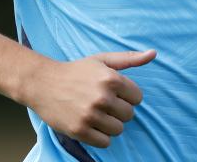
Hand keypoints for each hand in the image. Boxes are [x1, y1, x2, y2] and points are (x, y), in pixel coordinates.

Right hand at [24, 49, 155, 147]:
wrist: (43, 83)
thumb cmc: (77, 71)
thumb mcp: (103, 60)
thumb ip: (130, 58)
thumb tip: (153, 53)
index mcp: (111, 79)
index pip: (138, 97)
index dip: (128, 96)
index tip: (116, 93)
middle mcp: (102, 97)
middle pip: (129, 115)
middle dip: (120, 110)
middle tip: (105, 104)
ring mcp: (90, 115)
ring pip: (118, 130)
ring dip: (111, 125)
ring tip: (98, 114)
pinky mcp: (79, 131)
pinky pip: (105, 142)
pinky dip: (101, 136)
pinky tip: (92, 125)